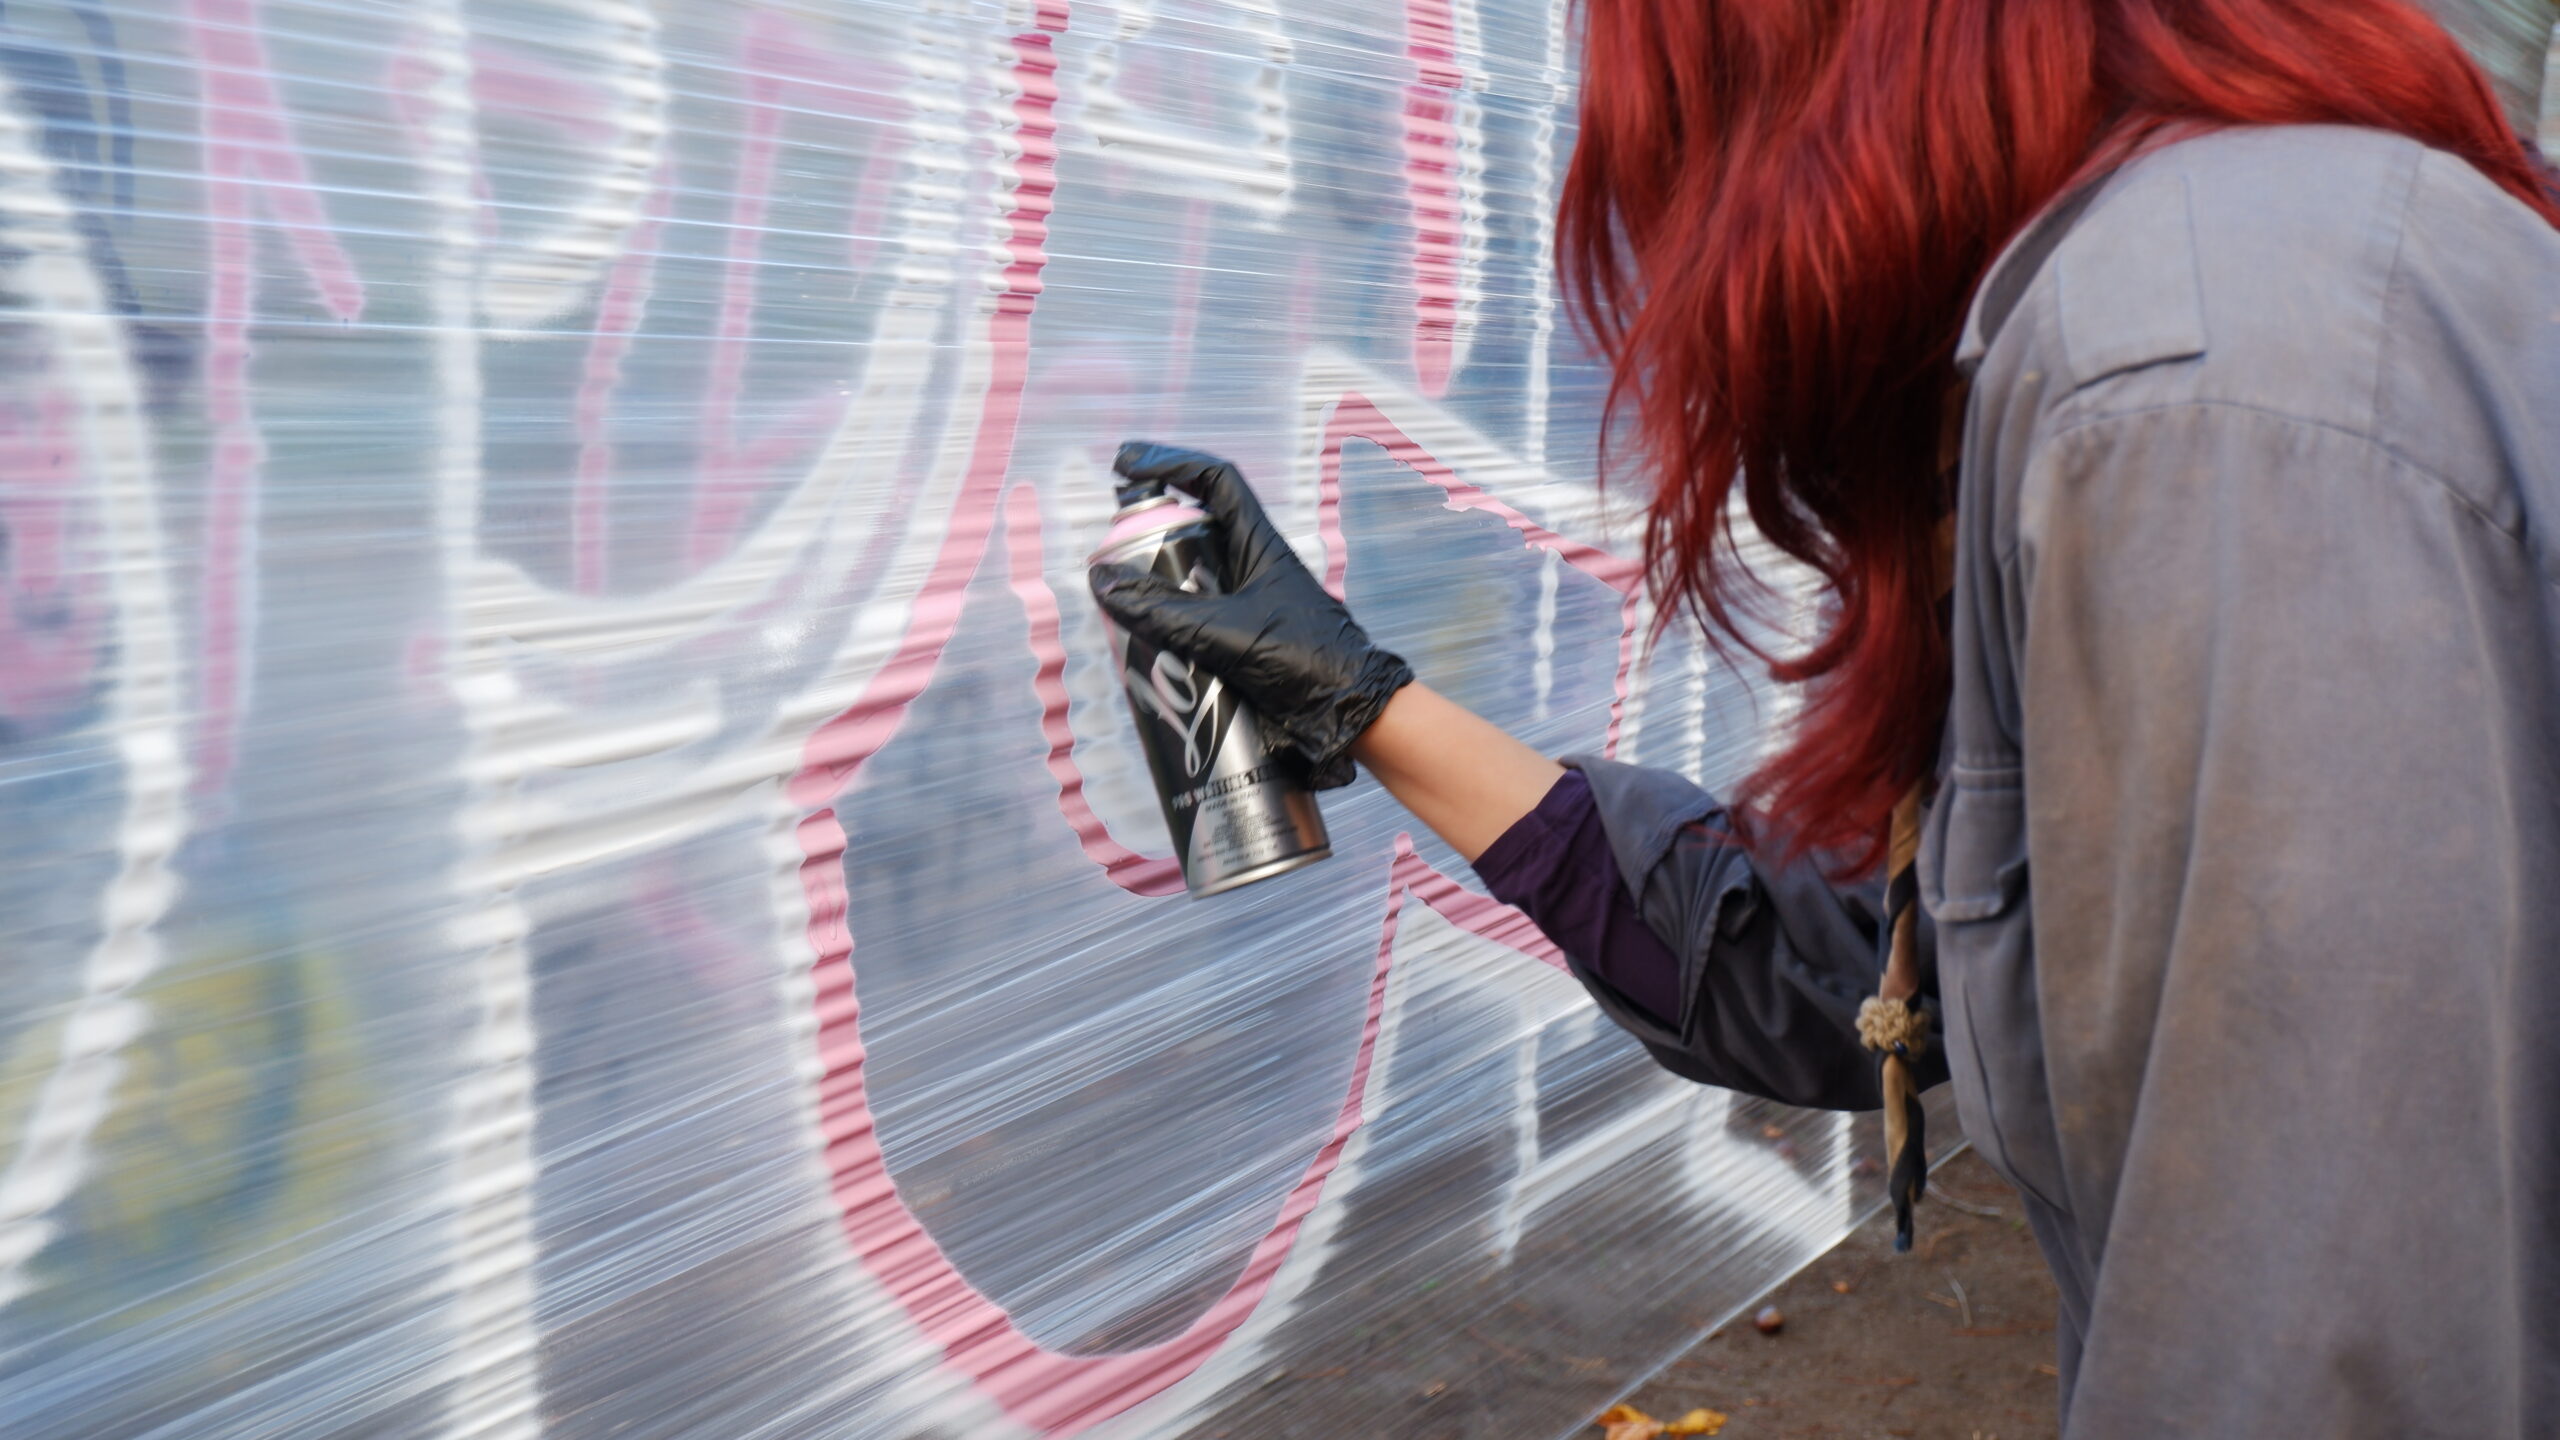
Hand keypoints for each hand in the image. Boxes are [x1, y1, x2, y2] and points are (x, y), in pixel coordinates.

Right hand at [1090, 441, 1413, 788]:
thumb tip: (1103, 581)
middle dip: (1151, 536)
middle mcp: (1253, 567)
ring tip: (1118, 606)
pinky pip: (1195, 625)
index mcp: (1259, 544)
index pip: (1215, 481)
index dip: (1172, 463)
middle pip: (1194, 533)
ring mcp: (1248, 606)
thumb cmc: (1306, 661)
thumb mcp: (1226, 632)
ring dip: (1155, 591)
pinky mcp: (1243, 644)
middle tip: (1113, 552)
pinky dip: (1167, 632)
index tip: (1127, 466)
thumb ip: (1164, 611)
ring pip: (1191, 583)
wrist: (1352, 717)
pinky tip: (1143, 651)